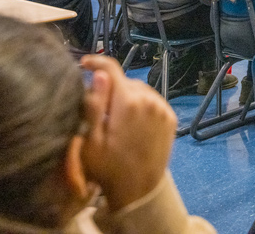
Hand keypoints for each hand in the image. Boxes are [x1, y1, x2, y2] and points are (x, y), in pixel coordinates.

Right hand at [80, 55, 176, 210]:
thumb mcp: (90, 141)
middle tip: (99, 108)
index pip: (111, 68)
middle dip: (111, 89)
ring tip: (115, 118)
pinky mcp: (170, 117)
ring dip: (127, 97)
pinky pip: (152, 101)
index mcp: (127, 102)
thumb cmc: (108, 169)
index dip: (96, 62)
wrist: (139, 191)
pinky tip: (132, 123)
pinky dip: (141, 105)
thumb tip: (98, 75)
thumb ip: (94, 105)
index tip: (84, 63)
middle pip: (125, 81)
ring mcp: (162, 108)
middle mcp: (149, 100)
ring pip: (139, 90)